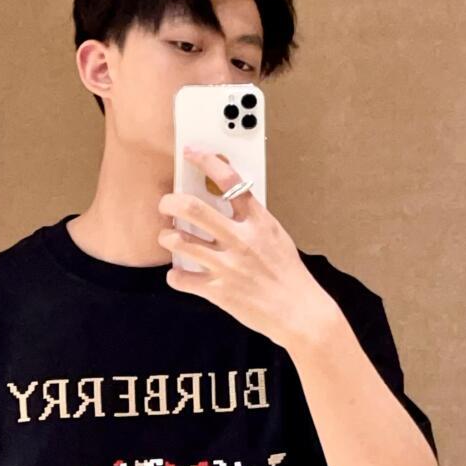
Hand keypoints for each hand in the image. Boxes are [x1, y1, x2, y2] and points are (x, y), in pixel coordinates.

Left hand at [157, 146, 333, 348]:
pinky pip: (180, 278)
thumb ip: (252, 218)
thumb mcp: (276, 236)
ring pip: (179, 242)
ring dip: (166, 237)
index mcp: (259, 222)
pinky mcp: (218, 292)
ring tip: (169, 238)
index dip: (207, 160)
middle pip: (192, 208)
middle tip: (166, 204)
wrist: (299, 312)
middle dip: (170, 202)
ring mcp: (228, 266)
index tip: (191, 153)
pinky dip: (174, 275)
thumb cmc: (288, 274)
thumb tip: (225, 198)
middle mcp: (241, 240)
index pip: (230, 181)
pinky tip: (179, 273)